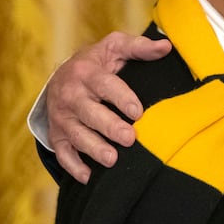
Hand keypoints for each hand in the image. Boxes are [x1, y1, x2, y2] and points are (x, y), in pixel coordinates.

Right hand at [47, 32, 170, 183]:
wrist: (59, 76)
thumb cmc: (96, 62)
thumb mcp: (114, 47)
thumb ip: (139, 48)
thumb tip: (167, 46)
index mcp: (87, 72)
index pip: (104, 85)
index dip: (121, 98)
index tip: (138, 112)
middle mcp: (70, 95)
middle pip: (89, 113)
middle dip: (108, 127)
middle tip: (129, 138)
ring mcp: (62, 117)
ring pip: (76, 135)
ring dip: (93, 148)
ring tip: (112, 159)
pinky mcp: (57, 135)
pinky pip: (62, 153)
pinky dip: (73, 167)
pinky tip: (89, 177)